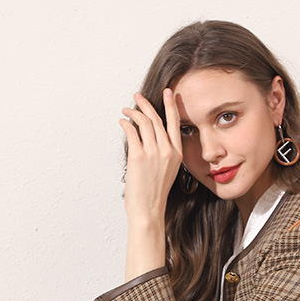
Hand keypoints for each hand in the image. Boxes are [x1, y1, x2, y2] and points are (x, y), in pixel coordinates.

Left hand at [120, 89, 182, 226]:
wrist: (149, 208)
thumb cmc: (155, 191)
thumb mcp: (168, 169)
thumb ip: (164, 152)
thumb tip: (150, 134)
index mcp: (177, 153)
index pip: (175, 123)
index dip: (171, 105)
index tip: (167, 92)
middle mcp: (167, 150)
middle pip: (156, 119)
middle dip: (145, 104)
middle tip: (137, 96)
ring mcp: (153, 152)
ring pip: (143, 122)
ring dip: (133, 113)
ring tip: (126, 110)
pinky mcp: (138, 156)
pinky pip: (131, 132)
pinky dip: (125, 124)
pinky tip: (122, 123)